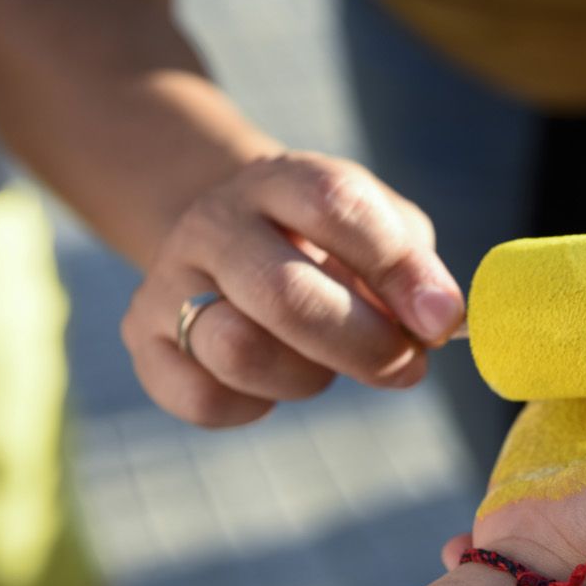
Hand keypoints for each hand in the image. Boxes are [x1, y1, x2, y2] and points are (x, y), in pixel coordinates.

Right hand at [122, 153, 464, 425]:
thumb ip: (412, 266)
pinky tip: (274, 381)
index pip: (336, 206)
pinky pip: (204, 399)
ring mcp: (168, 280)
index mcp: (280, 180)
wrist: (228, 236)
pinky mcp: (144, 341)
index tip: (442, 319)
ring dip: (307, 376)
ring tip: (326, 363)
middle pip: (284, 294)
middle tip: (406, 366)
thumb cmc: (324, 242)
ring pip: (238, 351)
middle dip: (363, 346)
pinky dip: (256, 405)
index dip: (398, 268)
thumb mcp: (377, 228)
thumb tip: (438, 320)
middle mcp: (214, 222)